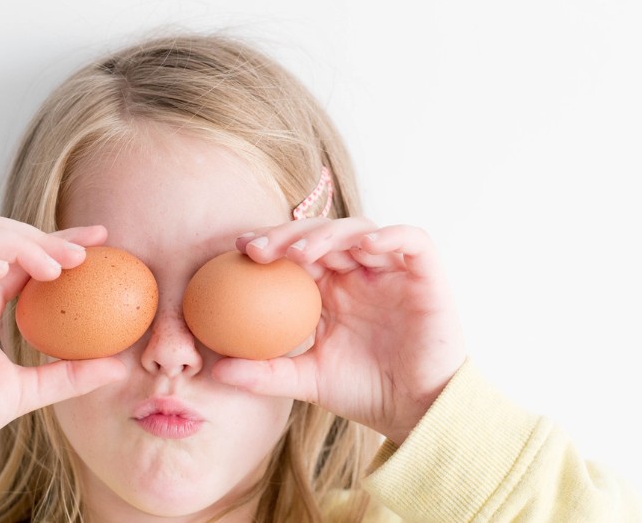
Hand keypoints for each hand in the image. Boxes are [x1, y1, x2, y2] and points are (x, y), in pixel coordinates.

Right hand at [0, 216, 127, 487]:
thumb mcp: (29, 391)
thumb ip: (70, 375)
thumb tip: (119, 368)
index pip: (26, 257)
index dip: (60, 241)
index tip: (101, 240)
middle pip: (3, 235)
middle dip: (44, 236)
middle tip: (83, 254)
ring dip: (17, 243)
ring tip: (52, 269)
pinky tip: (3, 268)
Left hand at [212, 217, 465, 444]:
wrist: (416, 411)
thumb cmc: (364, 393)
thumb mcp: (306, 381)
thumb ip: (264, 373)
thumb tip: (215, 371)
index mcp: (330, 289)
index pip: (296, 252)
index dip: (269, 243)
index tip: (238, 250)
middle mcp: (359, 272)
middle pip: (322, 234)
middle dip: (288, 234)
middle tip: (259, 249)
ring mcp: (391, 269)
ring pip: (359, 230)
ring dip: (329, 234)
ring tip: (302, 252)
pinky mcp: (426, 273)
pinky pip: (412, 240)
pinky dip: (390, 236)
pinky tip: (363, 247)